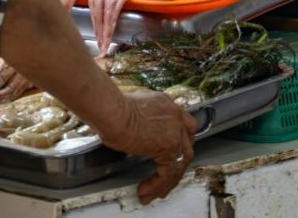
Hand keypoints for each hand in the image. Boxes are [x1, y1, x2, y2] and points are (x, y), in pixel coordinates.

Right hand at [98, 89, 196, 204]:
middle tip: (165, 178)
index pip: (182, 124)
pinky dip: (156, 185)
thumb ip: (139, 119)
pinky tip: (144, 190)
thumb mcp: (131, 109)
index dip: (178, 141)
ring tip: (151, 192)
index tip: (170, 153)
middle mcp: (174, 116)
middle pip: (186, 145)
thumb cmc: (111, 107)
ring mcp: (174, 132)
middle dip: (177, 164)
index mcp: (165, 104)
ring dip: (166, 181)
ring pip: (179, 163)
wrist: (112, 111)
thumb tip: (132, 130)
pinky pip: (167, 173)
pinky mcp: (168, 148)